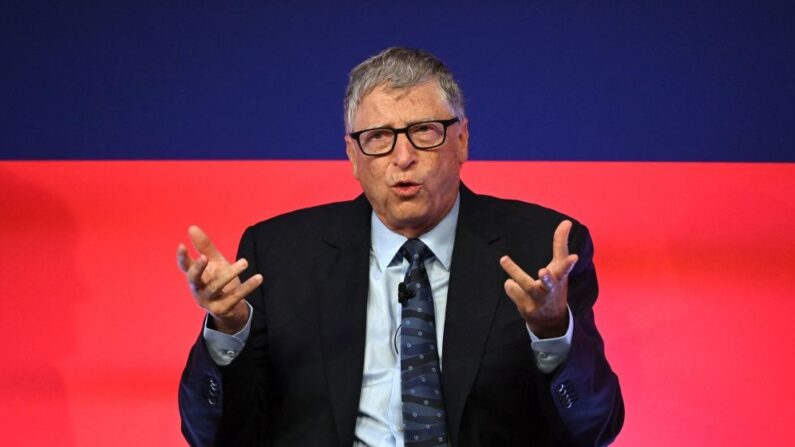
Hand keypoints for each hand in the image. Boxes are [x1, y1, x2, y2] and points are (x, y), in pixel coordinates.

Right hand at [176, 225, 262, 333]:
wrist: (230, 309)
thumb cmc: (218, 280)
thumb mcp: (214, 263)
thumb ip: (205, 247)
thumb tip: (191, 227)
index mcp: (195, 277)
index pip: (185, 267)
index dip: (182, 257)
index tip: (181, 245)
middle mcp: (198, 289)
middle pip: (194, 279)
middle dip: (198, 268)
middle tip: (205, 257)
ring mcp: (208, 301)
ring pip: (216, 286)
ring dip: (230, 273)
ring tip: (245, 262)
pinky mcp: (222, 309)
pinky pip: (234, 297)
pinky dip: (247, 287)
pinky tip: (258, 277)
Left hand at [500, 220, 578, 337]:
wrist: (551, 321)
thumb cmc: (555, 286)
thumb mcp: (559, 266)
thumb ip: (560, 244)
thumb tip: (566, 222)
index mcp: (560, 277)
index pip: (565, 268)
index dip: (569, 263)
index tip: (575, 257)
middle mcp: (551, 289)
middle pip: (549, 282)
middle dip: (547, 278)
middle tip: (543, 272)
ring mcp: (539, 300)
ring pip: (524, 284)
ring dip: (514, 271)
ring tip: (504, 259)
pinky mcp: (527, 308)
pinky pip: (512, 289)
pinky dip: (510, 285)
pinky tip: (514, 286)